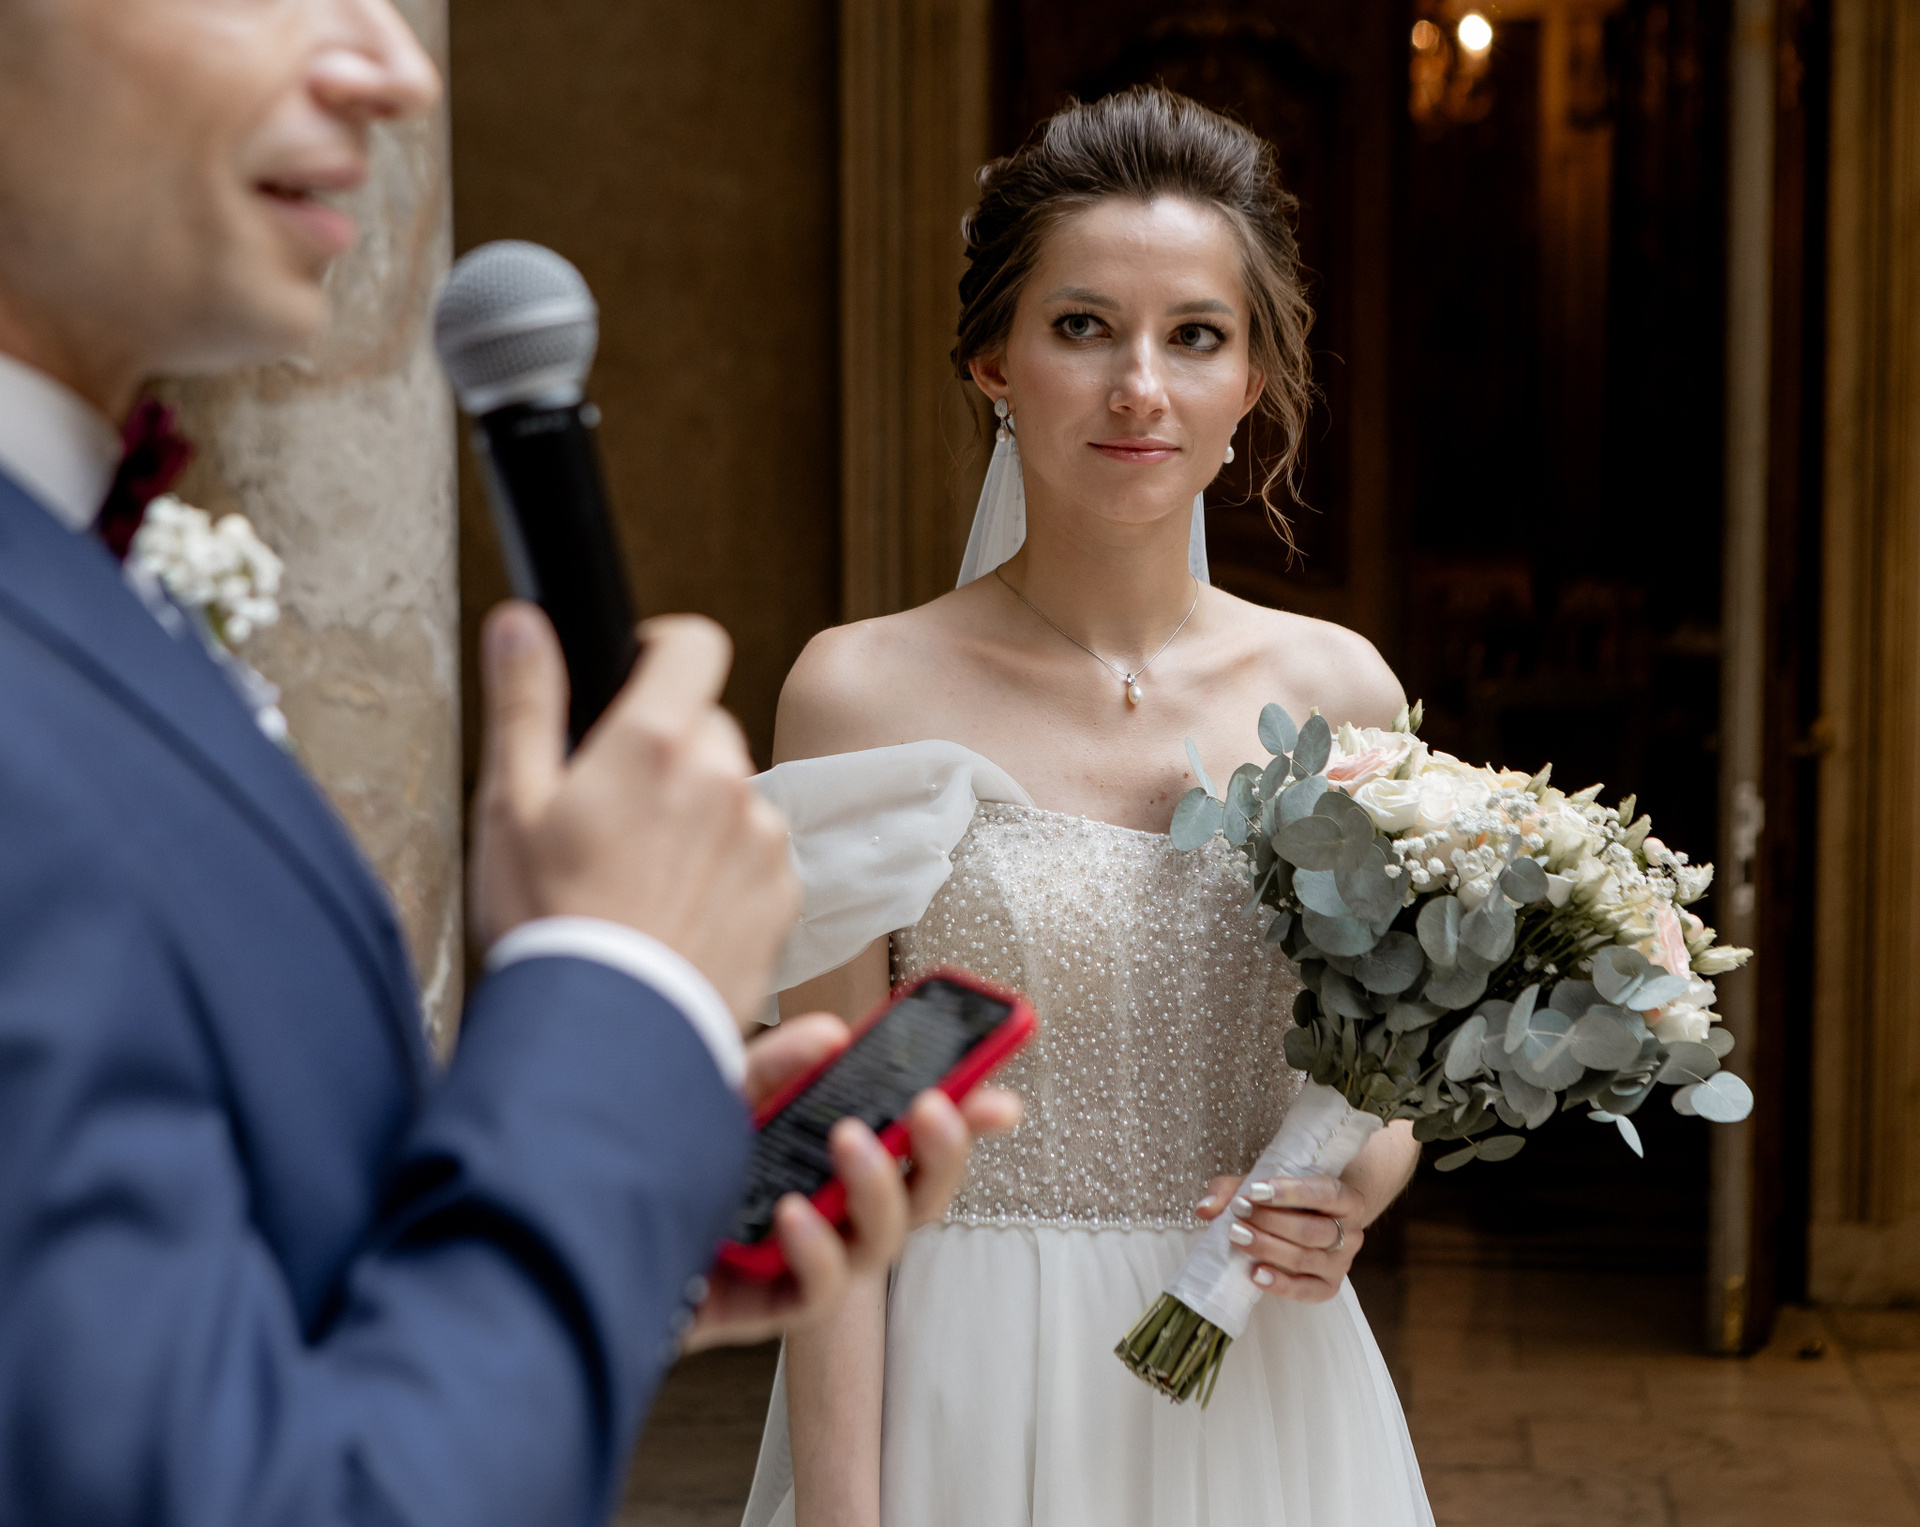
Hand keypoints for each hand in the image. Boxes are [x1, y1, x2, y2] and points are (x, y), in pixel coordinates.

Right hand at [468, 602, 797, 1025]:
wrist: (610, 1033)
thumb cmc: (551, 922)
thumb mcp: (512, 804)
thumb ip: (524, 701)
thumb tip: (521, 621)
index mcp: (657, 742)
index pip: (695, 645)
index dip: (664, 650)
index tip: (640, 675)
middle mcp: (725, 780)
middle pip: (708, 732)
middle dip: (669, 757)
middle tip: (615, 817)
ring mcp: (763, 840)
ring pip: (735, 798)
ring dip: (701, 819)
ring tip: (642, 880)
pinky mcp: (784, 897)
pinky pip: (759, 860)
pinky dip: (726, 875)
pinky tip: (676, 915)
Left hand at [682, 1014, 1021, 1350]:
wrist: (581, 1222)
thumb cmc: (655, 1162)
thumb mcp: (717, 1095)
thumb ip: (776, 1066)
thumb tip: (830, 1035)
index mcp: (828, 1158)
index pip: (916, 1140)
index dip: (969, 1119)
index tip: (1002, 1093)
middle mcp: (828, 1212)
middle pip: (920, 1198)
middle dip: (942, 1152)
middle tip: (932, 1106)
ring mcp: (801, 1263)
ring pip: (880, 1247)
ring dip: (878, 1190)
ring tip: (850, 1142)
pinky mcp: (763, 1305)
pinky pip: (815, 1295)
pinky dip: (816, 1251)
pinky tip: (794, 1214)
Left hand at [1195, 1171, 1366, 1304]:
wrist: (1316, 1221)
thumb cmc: (1289, 1200)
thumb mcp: (1266, 1185)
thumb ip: (1233, 1189)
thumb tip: (1205, 1209)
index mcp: (1346, 1199)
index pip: (1324, 1193)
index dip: (1290, 1192)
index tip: (1254, 1191)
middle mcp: (1351, 1232)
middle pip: (1311, 1230)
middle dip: (1271, 1222)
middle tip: (1239, 1214)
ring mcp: (1342, 1263)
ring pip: (1306, 1258)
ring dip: (1269, 1248)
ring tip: (1238, 1237)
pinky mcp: (1329, 1287)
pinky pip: (1307, 1291)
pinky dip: (1281, 1285)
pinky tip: (1256, 1275)